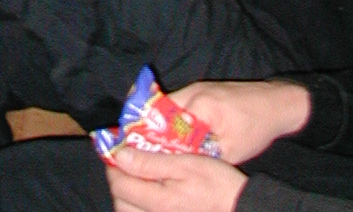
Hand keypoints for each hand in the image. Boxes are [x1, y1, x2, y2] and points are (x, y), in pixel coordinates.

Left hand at [106, 149, 247, 211]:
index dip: (113, 164)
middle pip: (120, 202)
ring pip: (130, 211)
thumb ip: (150, 162)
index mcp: (158, 201)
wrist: (239, 206)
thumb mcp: (185, 164)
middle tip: (127, 159)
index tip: (119, 147)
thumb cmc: (216, 183)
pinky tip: (150, 189)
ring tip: (138, 173)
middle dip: (118, 179)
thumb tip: (119, 155)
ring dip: (127, 192)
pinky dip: (139, 204)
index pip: (119, 185)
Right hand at [169, 81, 311, 165]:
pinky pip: (181, 103)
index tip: (153, 152)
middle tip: (157, 148)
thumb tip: (179, 161)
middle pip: (162, 109)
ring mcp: (197, 86)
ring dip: (167, 123)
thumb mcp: (230, 150)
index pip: (166, 121)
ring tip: (168, 143)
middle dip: (157, 129)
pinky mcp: (202, 88)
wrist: (275, 104)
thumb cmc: (255, 128)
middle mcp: (193, 90)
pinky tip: (184, 133)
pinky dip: (178, 117)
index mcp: (200, 105)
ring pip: (170, 105)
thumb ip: (202, 154)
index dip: (158, 138)